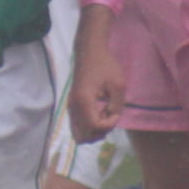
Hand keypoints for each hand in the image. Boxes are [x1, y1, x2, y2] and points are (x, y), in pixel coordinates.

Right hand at [67, 5, 126, 141]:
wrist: (89, 52)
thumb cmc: (105, 65)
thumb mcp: (118, 85)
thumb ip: (116, 105)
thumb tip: (111, 118)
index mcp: (84, 101)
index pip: (94, 126)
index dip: (108, 125)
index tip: (116, 113)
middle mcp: (74, 107)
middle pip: (83, 136)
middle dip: (100, 132)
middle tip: (110, 118)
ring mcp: (71, 107)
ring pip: (79, 134)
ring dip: (94, 131)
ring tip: (104, 117)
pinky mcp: (72, 106)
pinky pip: (78, 126)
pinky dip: (89, 126)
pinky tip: (99, 113)